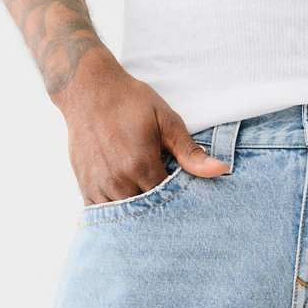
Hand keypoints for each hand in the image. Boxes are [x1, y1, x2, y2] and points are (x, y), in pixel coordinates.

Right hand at [53, 48, 228, 204]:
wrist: (87, 89)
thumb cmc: (130, 102)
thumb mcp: (166, 121)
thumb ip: (191, 152)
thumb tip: (222, 169)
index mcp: (141, 166)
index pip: (168, 202)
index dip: (179, 203)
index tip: (185, 198)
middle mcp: (119, 180)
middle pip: (147, 214)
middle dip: (160, 213)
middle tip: (169, 206)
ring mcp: (99, 186)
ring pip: (125, 217)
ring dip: (138, 217)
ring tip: (148, 205)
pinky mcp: (86, 187)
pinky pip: (102, 215)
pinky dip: (116, 216)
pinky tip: (127, 207)